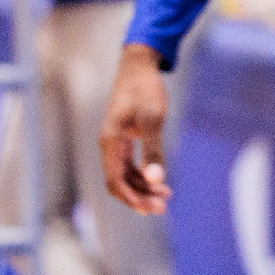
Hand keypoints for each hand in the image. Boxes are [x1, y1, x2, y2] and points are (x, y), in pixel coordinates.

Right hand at [100, 44, 171, 214]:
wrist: (139, 65)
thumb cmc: (145, 89)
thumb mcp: (153, 119)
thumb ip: (153, 150)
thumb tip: (155, 179)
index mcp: (110, 143)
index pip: (115, 181)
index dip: (131, 198)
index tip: (150, 208)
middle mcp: (108, 145)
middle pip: (119, 182)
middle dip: (139, 197)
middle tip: (163, 206)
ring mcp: (115, 142)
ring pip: (125, 174)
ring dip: (143, 187)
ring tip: (166, 196)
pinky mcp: (124, 138)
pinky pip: (129, 164)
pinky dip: (143, 174)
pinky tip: (160, 180)